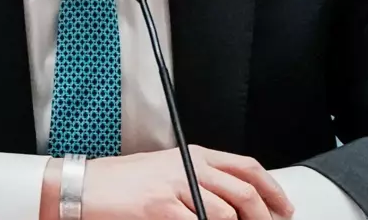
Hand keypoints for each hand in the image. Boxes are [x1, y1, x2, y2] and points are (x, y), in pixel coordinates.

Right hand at [82, 145, 293, 219]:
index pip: (246, 167)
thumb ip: (200, 181)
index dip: (272, 191)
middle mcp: (188, 167)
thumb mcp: (167, 171)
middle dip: (264, 217)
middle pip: (244, 192)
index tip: (283, 209)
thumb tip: (234, 205)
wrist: (85, 186)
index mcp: (194, 155)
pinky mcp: (160, 208)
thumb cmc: (122, 183)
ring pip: (226, 213)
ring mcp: (174, 187)